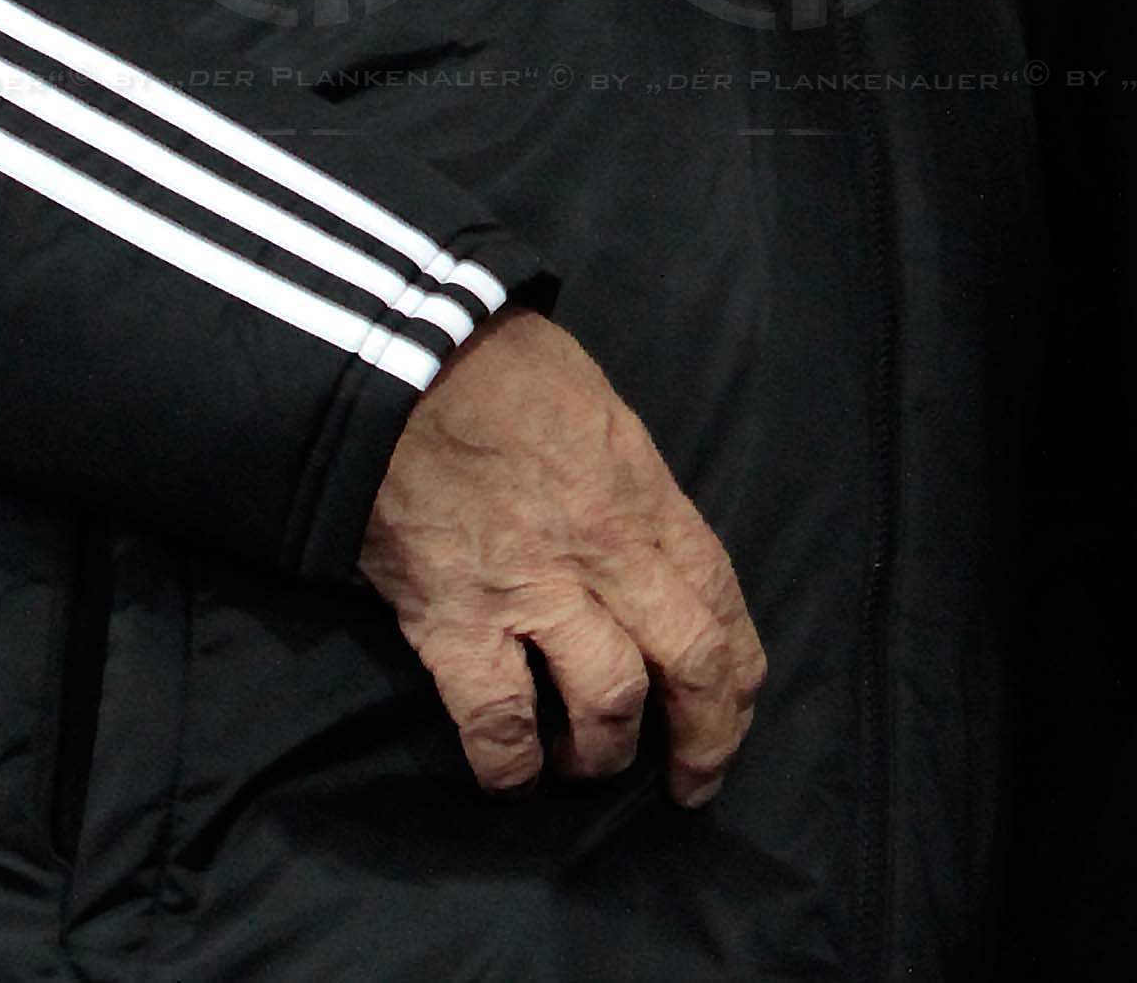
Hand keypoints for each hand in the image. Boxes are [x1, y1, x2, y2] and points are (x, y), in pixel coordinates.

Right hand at [357, 307, 765, 805]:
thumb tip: (647, 545)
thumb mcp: (598, 410)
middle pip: (688, 660)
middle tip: (692, 780)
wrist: (399, 357)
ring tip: (587, 764)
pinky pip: (499, 722)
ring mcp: (531, 588)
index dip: (737, 667)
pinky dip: (511, 765)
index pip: (718, 592)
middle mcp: (604, 547)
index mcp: (642, 490)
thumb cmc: (501, 368)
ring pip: (608, 703)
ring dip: (605, 754)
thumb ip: (632, 486)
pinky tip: (513, 776)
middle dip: (705, 736)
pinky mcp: (455, 619)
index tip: (733, 707)